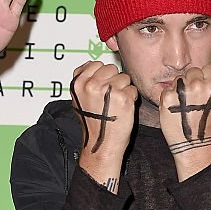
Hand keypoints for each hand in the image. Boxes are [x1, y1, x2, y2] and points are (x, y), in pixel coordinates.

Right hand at [71, 62, 137, 191]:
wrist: (101, 145)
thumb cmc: (92, 125)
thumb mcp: (78, 100)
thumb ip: (83, 80)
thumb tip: (92, 64)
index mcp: (78, 83)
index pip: (96, 64)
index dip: (102, 76)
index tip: (101, 89)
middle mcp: (91, 85)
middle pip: (111, 68)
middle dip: (113, 81)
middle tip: (109, 99)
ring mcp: (108, 90)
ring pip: (124, 77)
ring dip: (123, 90)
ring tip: (115, 105)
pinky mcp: (123, 97)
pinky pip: (132, 89)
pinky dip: (131, 98)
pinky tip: (122, 110)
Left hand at [159, 65, 210, 152]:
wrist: (195, 144)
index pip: (208, 67)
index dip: (207, 78)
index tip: (205, 91)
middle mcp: (197, 85)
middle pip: (193, 71)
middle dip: (193, 82)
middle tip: (194, 100)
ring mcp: (180, 91)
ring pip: (179, 79)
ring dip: (181, 89)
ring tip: (186, 105)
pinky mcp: (167, 98)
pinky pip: (168, 89)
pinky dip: (171, 97)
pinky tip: (177, 108)